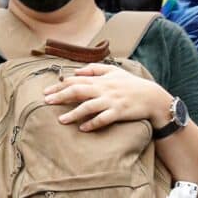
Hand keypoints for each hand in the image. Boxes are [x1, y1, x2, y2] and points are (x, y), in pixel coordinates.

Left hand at [45, 65, 172, 130]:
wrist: (152, 97)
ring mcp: (111, 101)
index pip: (75, 81)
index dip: (59, 86)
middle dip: (61, 96)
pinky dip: (92, 123)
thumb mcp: (114, 71)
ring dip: (73, 113)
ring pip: (89, 106)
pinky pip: (104, 119)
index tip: (46, 92)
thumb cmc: (131, 84)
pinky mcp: (119, 112)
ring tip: (61, 120)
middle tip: (46, 102)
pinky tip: (82, 128)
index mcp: (100, 80)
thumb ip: (94, 69)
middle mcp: (104, 89)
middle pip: (78, 91)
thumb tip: (76, 72)